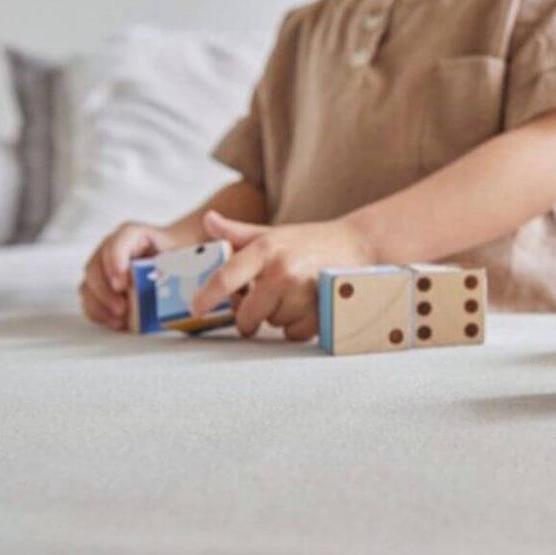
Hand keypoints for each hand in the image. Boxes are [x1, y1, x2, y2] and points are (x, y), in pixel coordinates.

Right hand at [80, 221, 178, 330]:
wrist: (175, 265)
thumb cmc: (179, 256)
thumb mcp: (183, 254)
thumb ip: (179, 262)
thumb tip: (174, 280)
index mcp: (132, 236)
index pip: (118, 241)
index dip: (115, 260)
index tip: (122, 284)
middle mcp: (111, 250)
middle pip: (95, 266)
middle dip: (105, 290)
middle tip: (122, 307)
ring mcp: (102, 270)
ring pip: (88, 285)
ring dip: (100, 304)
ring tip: (120, 318)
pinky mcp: (100, 290)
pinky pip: (90, 302)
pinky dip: (100, 314)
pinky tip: (116, 323)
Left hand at [188, 210, 377, 341]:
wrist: (359, 245)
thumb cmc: (310, 242)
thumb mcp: (272, 233)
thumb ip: (237, 233)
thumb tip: (208, 221)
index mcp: (265, 249)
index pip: (226, 278)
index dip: (206, 297)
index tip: (196, 309)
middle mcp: (282, 270)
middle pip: (248, 314)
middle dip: (250, 316)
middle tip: (260, 304)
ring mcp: (304, 292)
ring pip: (273, 324)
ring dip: (279, 317)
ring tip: (294, 296)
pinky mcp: (322, 310)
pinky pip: (295, 333)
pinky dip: (298, 326)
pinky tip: (308, 307)